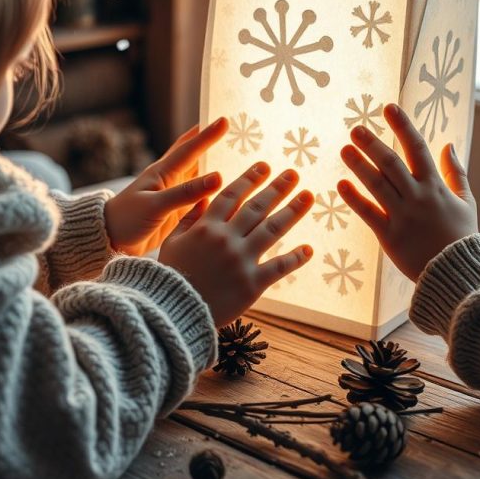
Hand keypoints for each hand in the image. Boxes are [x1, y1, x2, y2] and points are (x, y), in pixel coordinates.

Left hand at [104, 118, 227, 255]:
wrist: (110, 242)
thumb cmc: (126, 219)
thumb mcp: (155, 205)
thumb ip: (186, 192)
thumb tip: (218, 177)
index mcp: (162, 172)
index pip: (190, 148)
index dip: (207, 134)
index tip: (225, 120)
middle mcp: (170, 180)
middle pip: (196, 156)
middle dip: (213, 143)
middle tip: (233, 132)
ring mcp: (174, 195)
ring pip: (200, 176)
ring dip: (216, 166)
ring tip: (237, 158)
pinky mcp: (177, 212)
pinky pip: (200, 197)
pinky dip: (214, 192)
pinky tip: (228, 192)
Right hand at [158, 162, 313, 326]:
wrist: (174, 313)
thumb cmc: (170, 278)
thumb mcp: (171, 243)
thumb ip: (189, 219)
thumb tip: (206, 198)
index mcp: (206, 227)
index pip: (232, 195)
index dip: (250, 178)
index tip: (265, 165)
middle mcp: (226, 239)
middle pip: (257, 207)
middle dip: (277, 188)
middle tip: (294, 173)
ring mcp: (241, 260)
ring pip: (272, 229)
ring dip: (292, 211)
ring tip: (308, 196)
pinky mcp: (252, 284)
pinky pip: (278, 267)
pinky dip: (295, 258)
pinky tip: (308, 249)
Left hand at [337, 103, 477, 281]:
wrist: (459, 275)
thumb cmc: (461, 236)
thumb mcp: (466, 201)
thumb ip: (456, 172)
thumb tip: (448, 144)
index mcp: (436, 186)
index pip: (417, 148)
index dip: (402, 126)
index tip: (388, 107)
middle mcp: (417, 196)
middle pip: (392, 163)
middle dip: (373, 144)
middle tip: (355, 128)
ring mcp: (402, 215)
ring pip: (377, 184)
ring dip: (359, 165)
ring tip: (344, 149)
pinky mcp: (389, 236)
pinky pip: (368, 213)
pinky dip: (354, 198)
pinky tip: (341, 184)